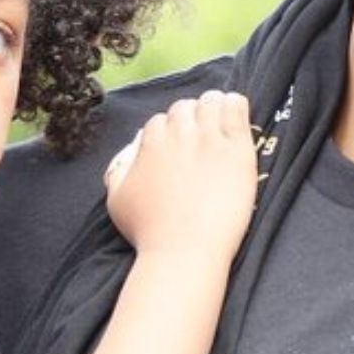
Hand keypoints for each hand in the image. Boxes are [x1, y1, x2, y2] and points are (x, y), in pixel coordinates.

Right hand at [104, 90, 256, 261]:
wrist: (184, 252)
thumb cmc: (150, 232)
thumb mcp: (117, 201)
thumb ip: (117, 172)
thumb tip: (127, 158)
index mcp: (151, 141)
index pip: (160, 121)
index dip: (169, 134)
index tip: (178, 149)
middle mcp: (179, 133)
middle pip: (184, 107)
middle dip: (190, 119)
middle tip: (199, 140)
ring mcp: (209, 138)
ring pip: (211, 101)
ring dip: (214, 109)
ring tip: (220, 124)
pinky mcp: (236, 147)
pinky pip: (236, 107)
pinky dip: (235, 106)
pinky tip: (236, 118)